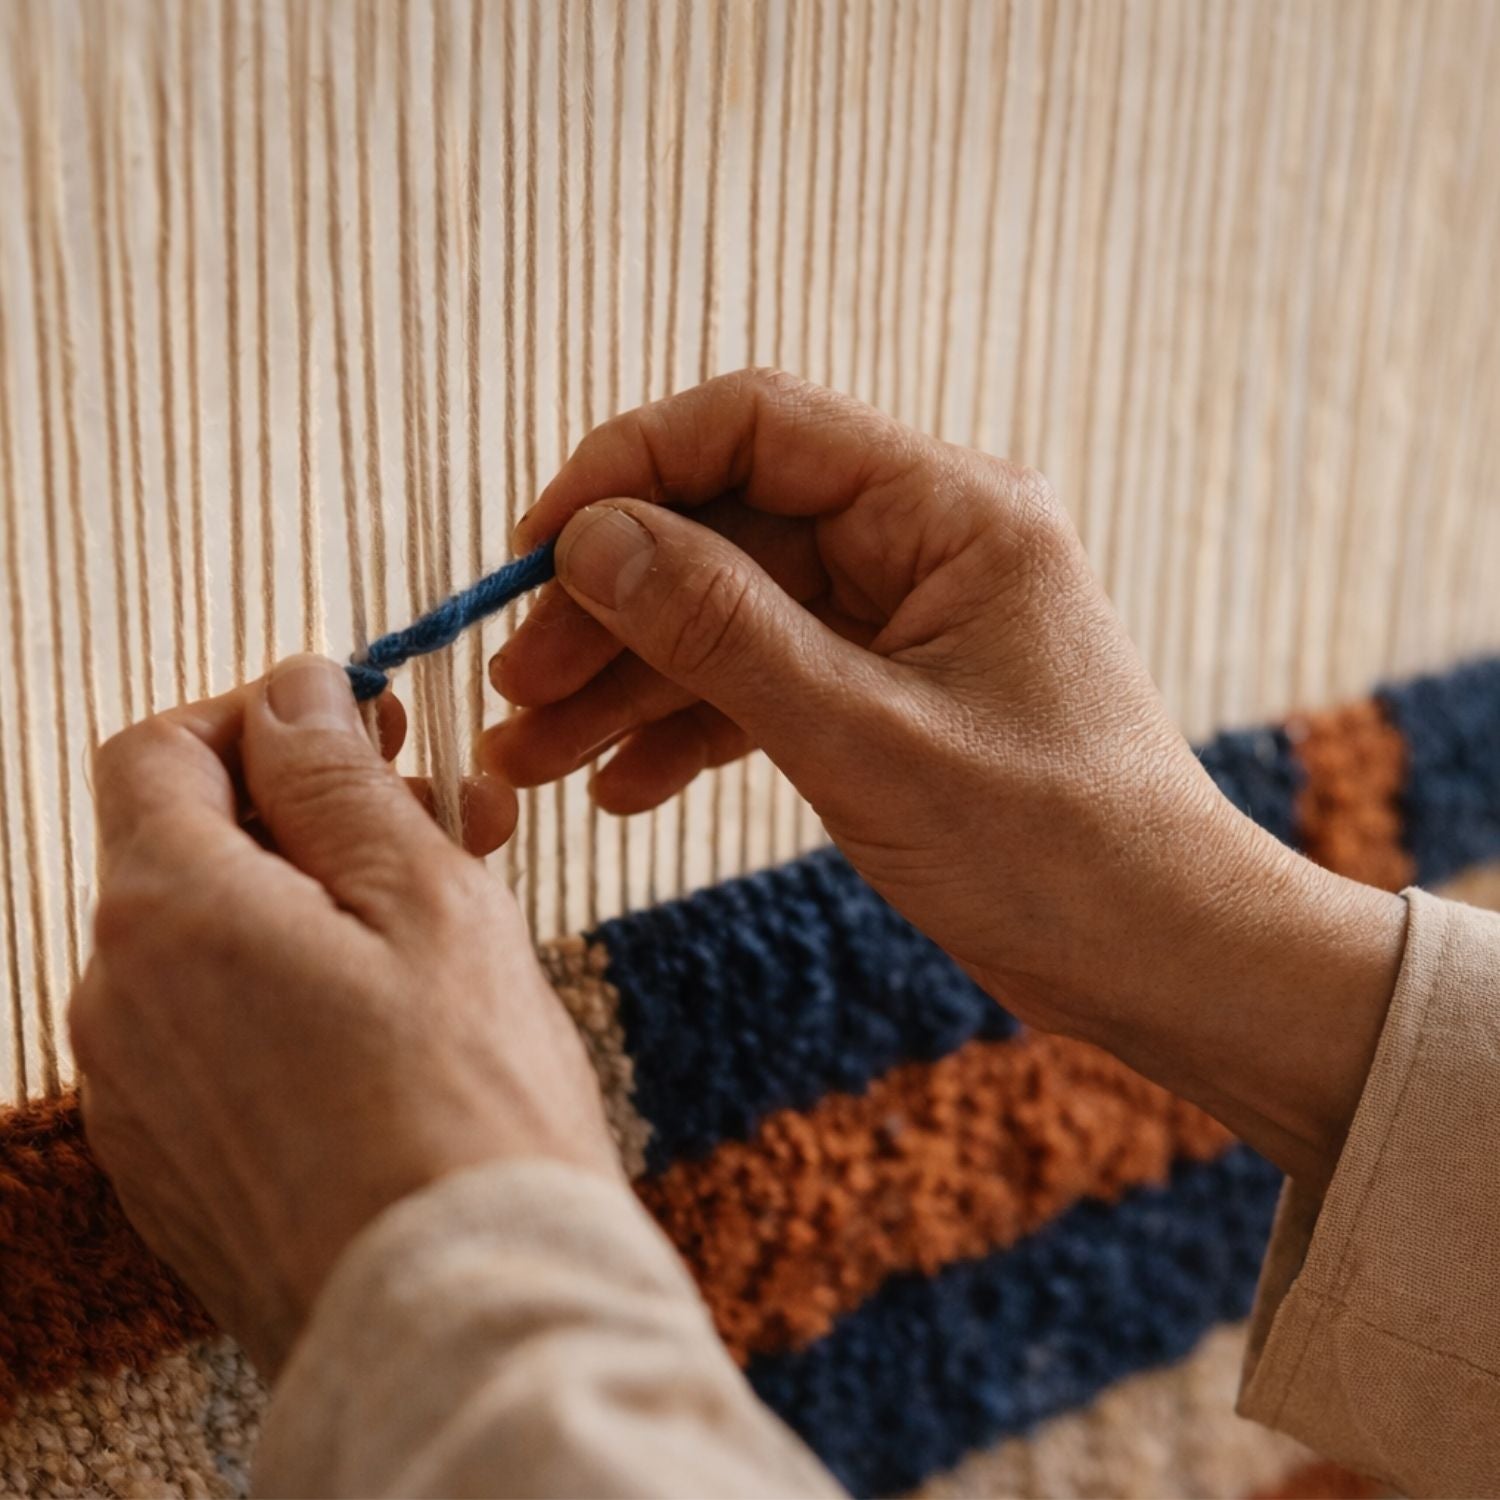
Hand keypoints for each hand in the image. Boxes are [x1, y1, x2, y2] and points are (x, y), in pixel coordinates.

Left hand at [70, 656, 618, 1373]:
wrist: (461, 1315)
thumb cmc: (465, 1102)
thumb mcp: (427, 901)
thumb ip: (340, 782)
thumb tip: (294, 689)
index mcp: (168, 915)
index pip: (160, 750)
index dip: (263, 717)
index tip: (369, 730)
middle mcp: (116, 1001)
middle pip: (191, 846)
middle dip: (314, 811)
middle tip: (446, 814)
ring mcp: (136, 1093)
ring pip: (213, 941)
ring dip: (316, 900)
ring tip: (447, 920)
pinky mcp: (172, 1164)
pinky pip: (216, 1031)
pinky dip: (292, 989)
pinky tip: (396, 1020)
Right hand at [483, 370, 1406, 1186]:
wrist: (1159, 956)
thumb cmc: (1054, 849)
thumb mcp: (868, 740)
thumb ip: (722, 631)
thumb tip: (589, 539)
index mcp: (948, 507)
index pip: (754, 426)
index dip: (627, 472)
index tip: (533, 554)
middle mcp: (924, 540)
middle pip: (724, 531)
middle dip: (611, 610)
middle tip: (515, 690)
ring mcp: (903, 618)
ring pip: (731, 616)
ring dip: (630, 682)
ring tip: (530, 760)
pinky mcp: (889, 690)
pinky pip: (767, 682)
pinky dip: (691, 729)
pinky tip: (619, 787)